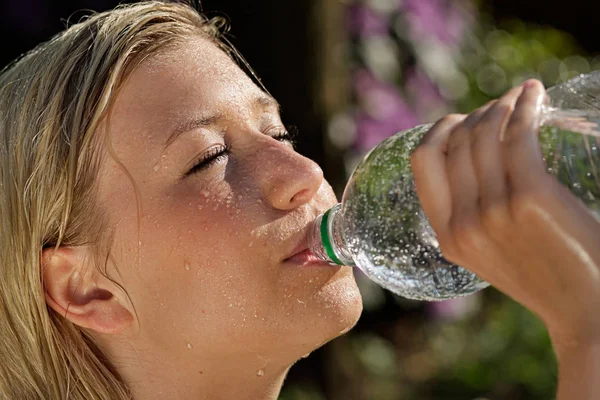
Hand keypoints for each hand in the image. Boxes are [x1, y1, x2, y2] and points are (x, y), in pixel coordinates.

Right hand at [410, 80, 599, 346]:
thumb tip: (475, 160)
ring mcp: (493, 210)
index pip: (423, 163)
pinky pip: (518, 136)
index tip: (461, 121)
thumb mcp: (490, 253)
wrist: (587, 310)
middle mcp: (463, 222)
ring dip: (501, 104)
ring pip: (484, 134)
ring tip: (521, 95)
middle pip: (455, 143)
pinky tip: (534, 93)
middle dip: (477, 114)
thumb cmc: (546, 278)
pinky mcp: (529, 198)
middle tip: (502, 106)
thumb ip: (471, 217)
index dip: (439, 132)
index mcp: (447, 236)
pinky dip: (524, 106)